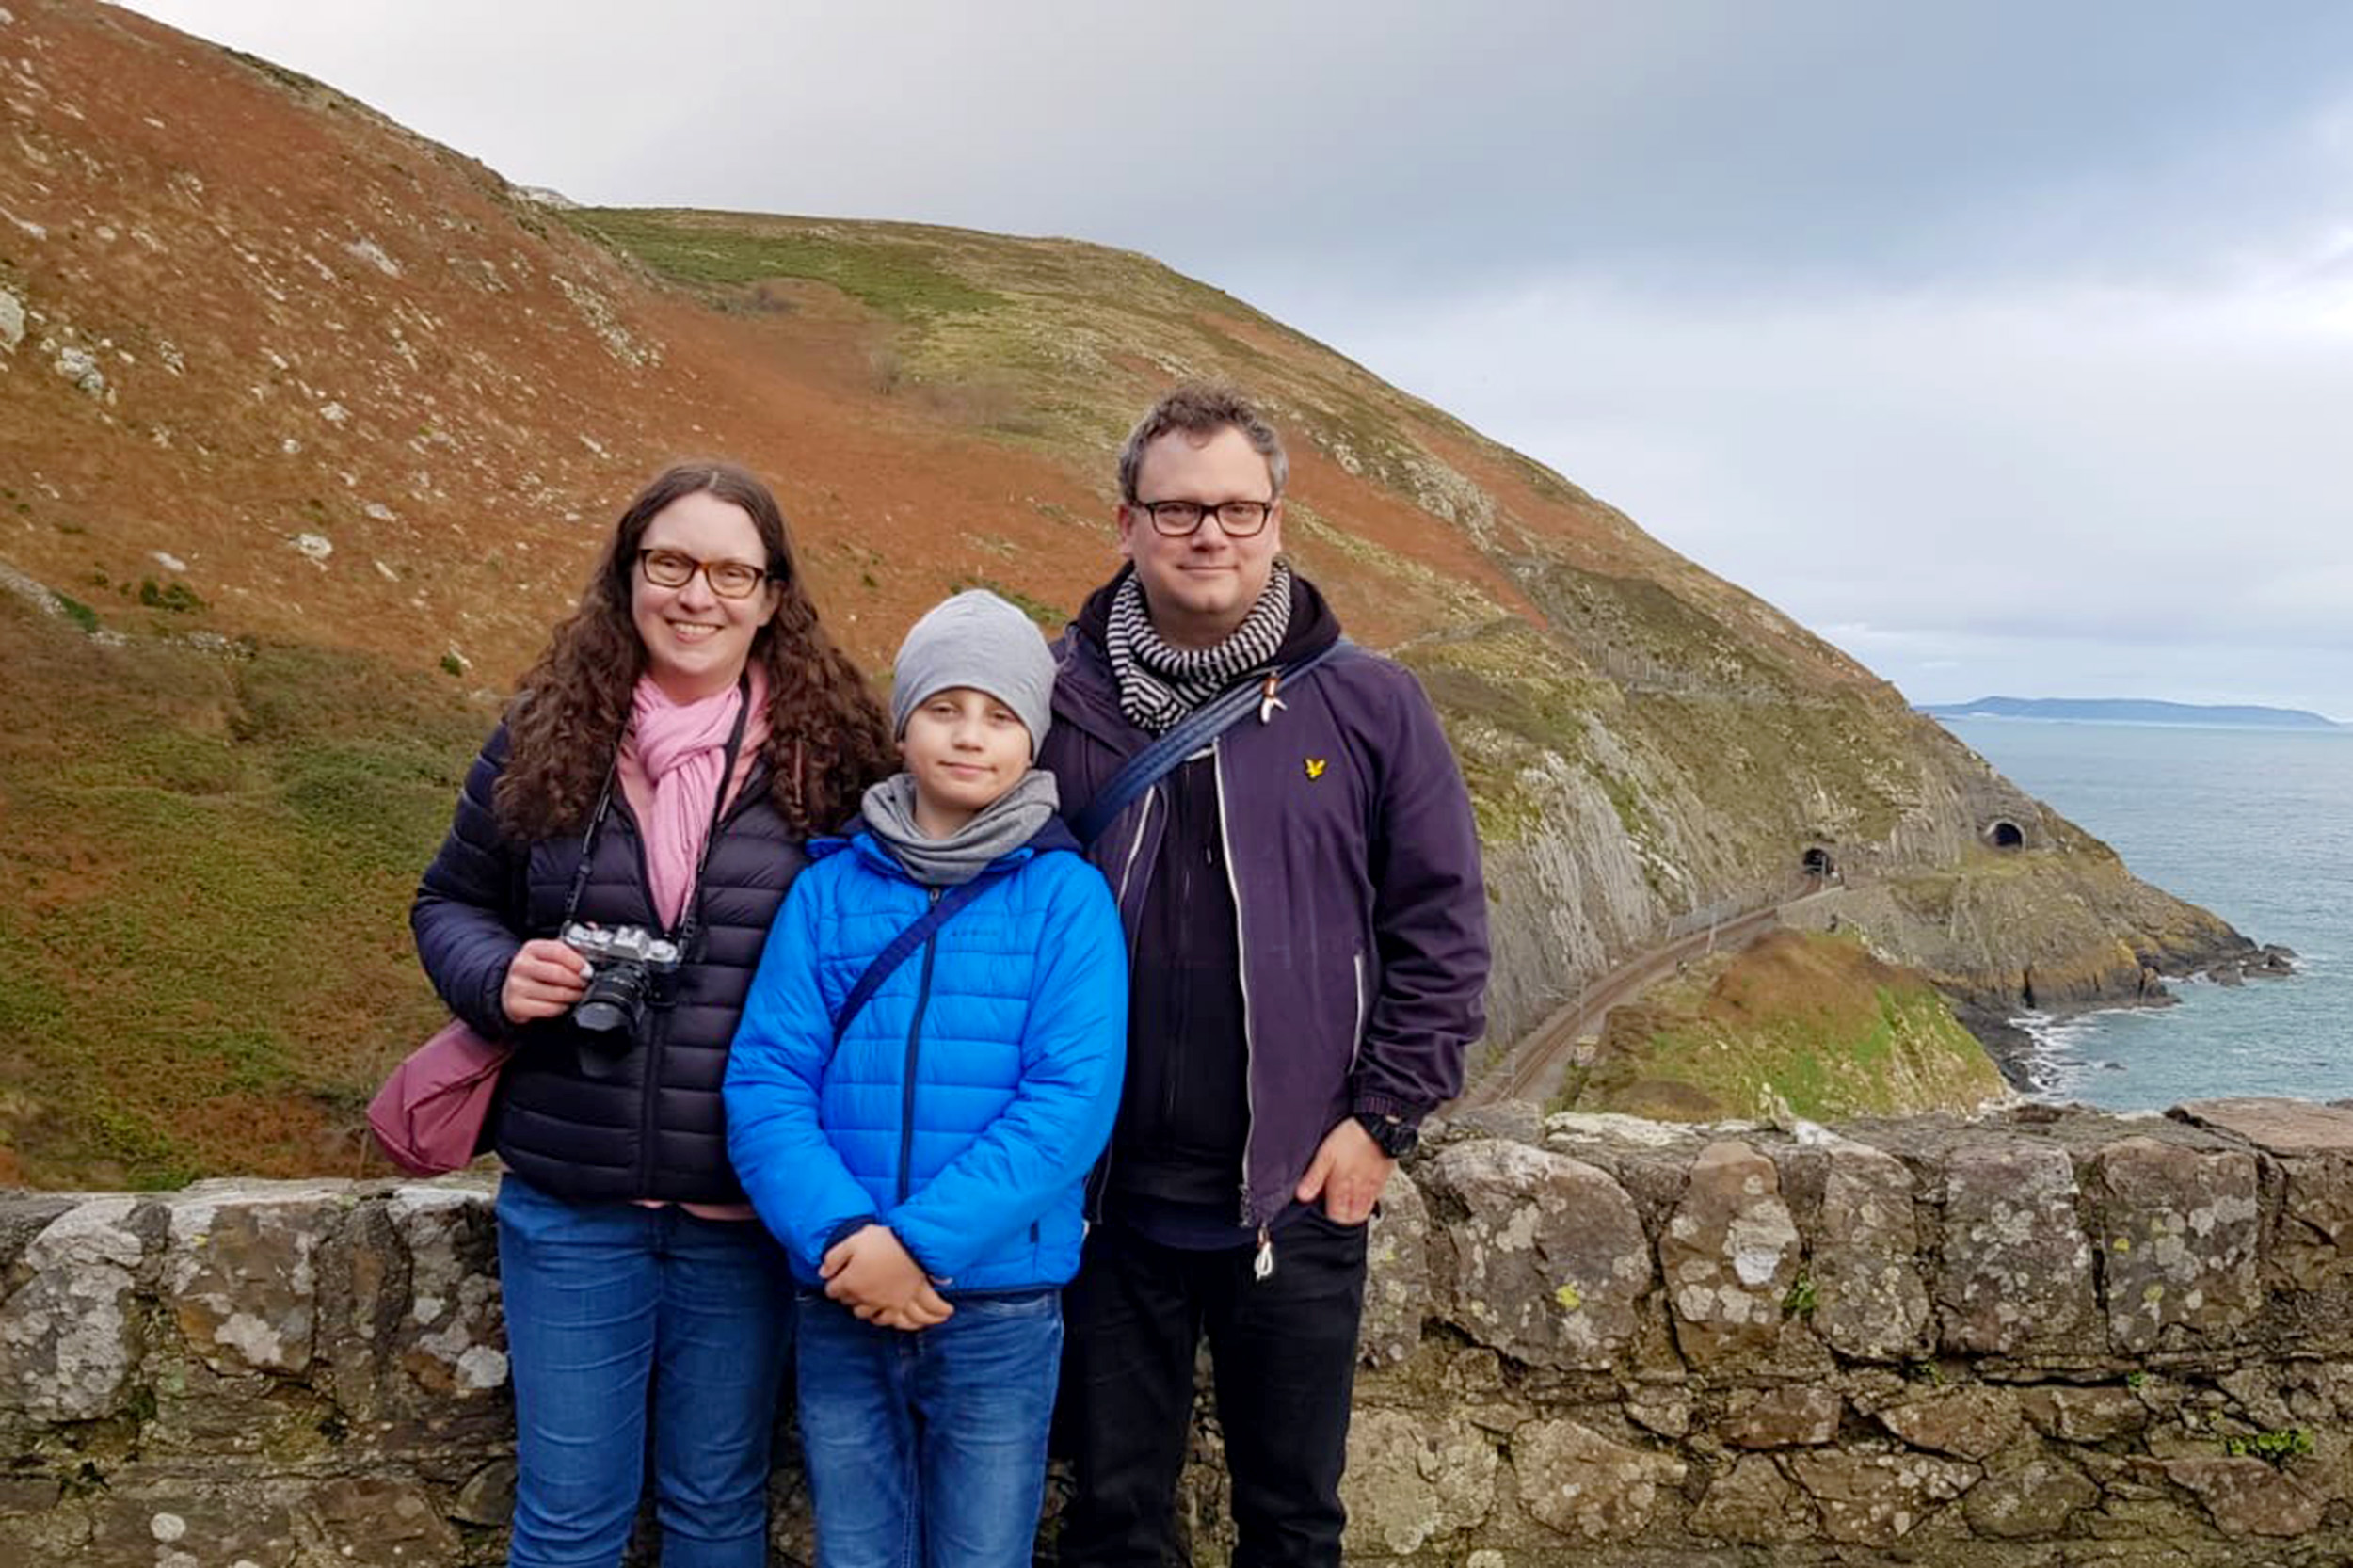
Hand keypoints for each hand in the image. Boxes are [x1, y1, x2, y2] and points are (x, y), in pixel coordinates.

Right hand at [501, 938, 591, 1022]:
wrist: (510, 990)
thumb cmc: (536, 971)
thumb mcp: (549, 954)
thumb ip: (570, 944)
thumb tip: (593, 928)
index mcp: (532, 948)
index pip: (558, 951)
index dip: (578, 962)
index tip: (589, 970)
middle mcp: (521, 965)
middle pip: (559, 973)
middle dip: (578, 981)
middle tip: (586, 984)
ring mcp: (517, 986)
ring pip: (556, 993)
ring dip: (573, 995)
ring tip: (578, 993)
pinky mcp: (516, 1005)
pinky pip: (549, 1009)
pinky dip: (561, 1008)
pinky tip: (563, 1003)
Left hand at [820, 1225, 953, 1329]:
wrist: (916, 1247)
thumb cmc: (884, 1241)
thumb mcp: (853, 1241)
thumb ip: (834, 1258)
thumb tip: (823, 1272)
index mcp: (849, 1282)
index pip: (831, 1290)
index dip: (833, 1281)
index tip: (838, 1274)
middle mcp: (863, 1297)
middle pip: (846, 1301)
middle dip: (845, 1292)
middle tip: (851, 1280)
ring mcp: (881, 1304)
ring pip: (862, 1313)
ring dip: (860, 1305)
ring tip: (863, 1295)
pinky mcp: (898, 1305)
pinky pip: (884, 1320)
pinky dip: (878, 1316)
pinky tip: (878, 1309)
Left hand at [1294, 1117, 1393, 1224]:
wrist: (1380, 1127)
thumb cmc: (1352, 1138)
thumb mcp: (1325, 1155)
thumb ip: (1314, 1178)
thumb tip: (1302, 1197)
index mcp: (1342, 1189)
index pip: (1335, 1219)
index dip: (1326, 1220)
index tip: (1320, 1215)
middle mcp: (1358, 1194)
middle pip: (1350, 1221)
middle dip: (1341, 1222)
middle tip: (1333, 1215)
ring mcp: (1372, 1189)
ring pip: (1363, 1213)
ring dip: (1354, 1215)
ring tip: (1345, 1208)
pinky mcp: (1381, 1182)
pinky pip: (1373, 1201)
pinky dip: (1366, 1204)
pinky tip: (1360, 1195)